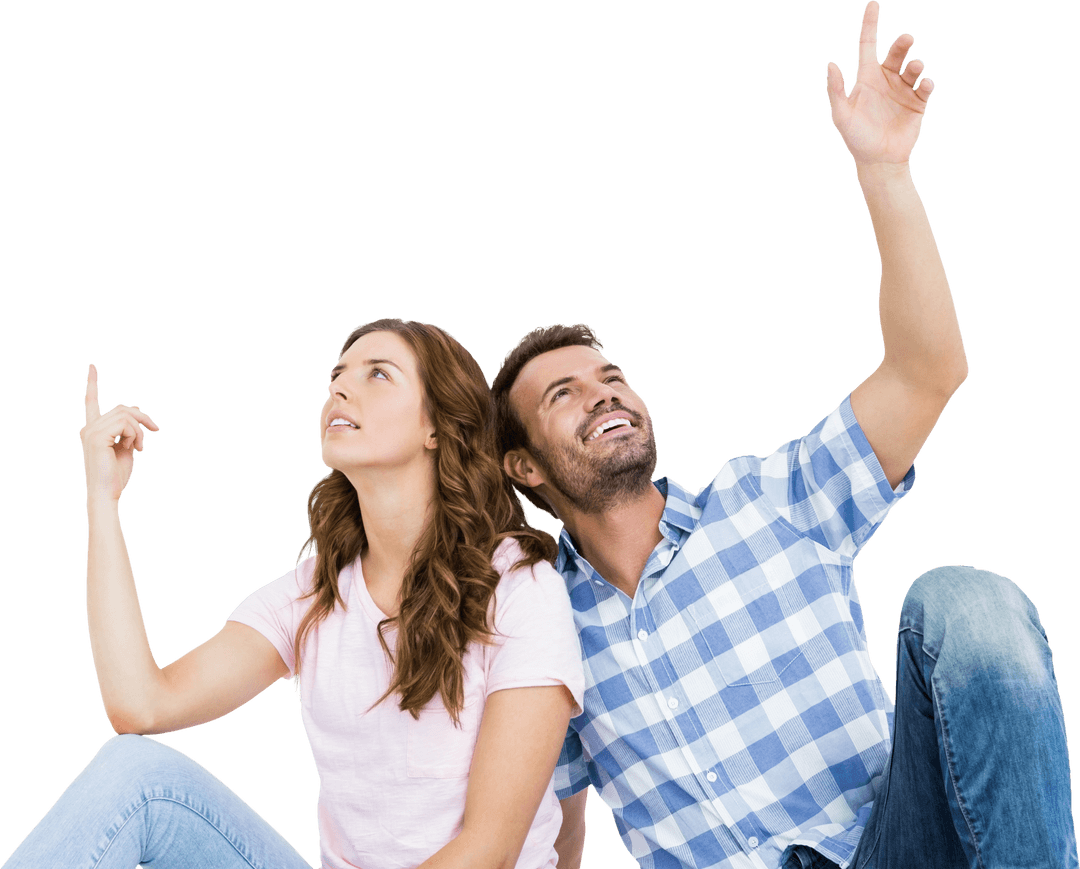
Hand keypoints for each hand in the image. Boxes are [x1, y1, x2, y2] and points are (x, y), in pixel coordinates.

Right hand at [80, 364, 158, 502]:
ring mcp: (91, 431)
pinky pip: (125, 424)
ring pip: (125, 415)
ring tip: (139, 447)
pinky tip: (133, 448)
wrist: (106, 493)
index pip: (91, 402)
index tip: (92, 366)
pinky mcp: (97, 436)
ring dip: (139, 430)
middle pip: (122, 409)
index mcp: (93, 429)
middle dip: (142, 418)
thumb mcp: (126, 446)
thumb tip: (137, 409)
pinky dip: (135, 434)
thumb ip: (128, 429)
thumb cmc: (116, 475)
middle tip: (154, 429)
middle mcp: (88, 427)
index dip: (92, 384)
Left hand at [826, 1, 934, 167]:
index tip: (873, 4)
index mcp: (866, 78)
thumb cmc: (856, 138)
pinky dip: (926, 84)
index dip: (870, 25)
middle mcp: (886, 80)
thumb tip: (830, 64)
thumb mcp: (841, 115)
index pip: (867, 45)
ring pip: (912, 68)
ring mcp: (903, 91)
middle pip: (895, 53)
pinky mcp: (917, 104)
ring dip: (915, 65)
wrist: (878, 160)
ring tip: (915, 67)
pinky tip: (924, 85)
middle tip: (905, 39)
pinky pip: (924, 88)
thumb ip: (836, 90)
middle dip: (901, 44)